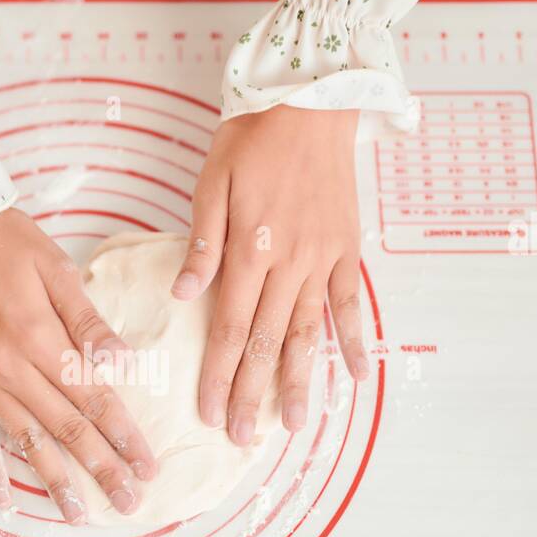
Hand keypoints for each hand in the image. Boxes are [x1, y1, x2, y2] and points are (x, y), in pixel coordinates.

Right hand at [0, 208, 156, 523]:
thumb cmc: (0, 239)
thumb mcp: (54, 267)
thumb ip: (88, 321)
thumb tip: (124, 365)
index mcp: (40, 338)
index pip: (93, 398)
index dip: (124, 435)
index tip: (148, 466)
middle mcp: (9, 368)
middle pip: (66, 429)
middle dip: (102, 469)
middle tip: (130, 503)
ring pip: (24, 441)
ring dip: (54, 481)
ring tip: (78, 515)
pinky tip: (3, 499)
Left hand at [173, 106, 368, 442]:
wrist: (310, 98)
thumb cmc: (250, 139)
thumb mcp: (210, 184)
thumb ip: (201, 245)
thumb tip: (182, 297)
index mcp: (248, 250)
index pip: (228, 328)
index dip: (219, 374)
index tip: (211, 413)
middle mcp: (289, 262)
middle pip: (266, 341)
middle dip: (253, 393)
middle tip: (244, 438)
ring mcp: (323, 258)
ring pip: (309, 332)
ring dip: (300, 380)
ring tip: (294, 424)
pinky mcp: (347, 249)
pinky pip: (351, 304)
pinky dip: (354, 341)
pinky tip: (354, 377)